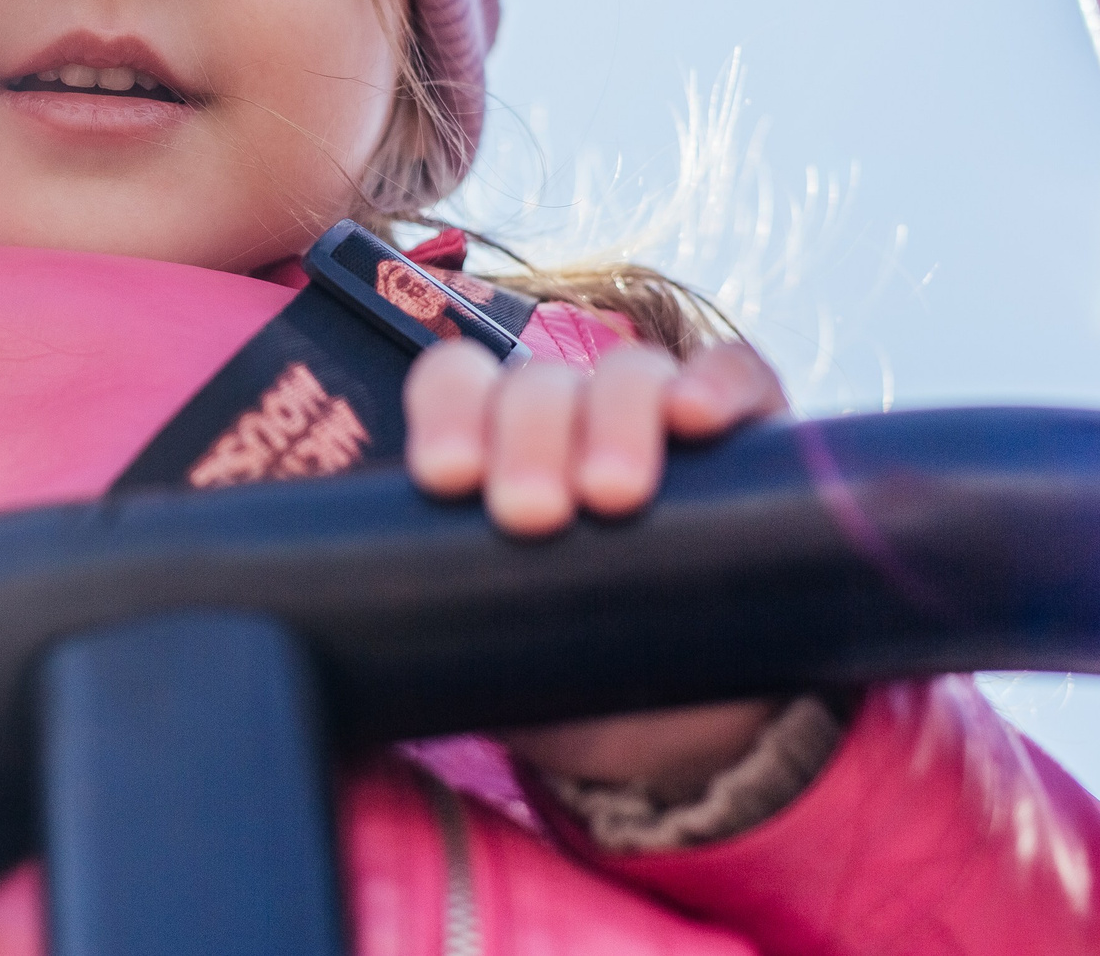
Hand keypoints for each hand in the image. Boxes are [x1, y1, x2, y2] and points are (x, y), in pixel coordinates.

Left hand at [405, 336, 789, 799]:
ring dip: (614, 420)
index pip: (455, 383)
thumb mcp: (491, 645)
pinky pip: (737, 379)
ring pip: (630, 375)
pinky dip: (718, 385)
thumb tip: (350, 650)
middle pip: (538, 384)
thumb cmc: (562, 663)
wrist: (684, 723)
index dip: (447, 413)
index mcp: (494, 441)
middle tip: (529, 515)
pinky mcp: (750, 437)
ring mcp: (660, 416)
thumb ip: (436, 621)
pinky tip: (699, 415)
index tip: (445, 478)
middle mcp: (572, 413)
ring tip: (610, 495)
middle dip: (526, 438)